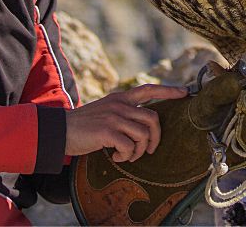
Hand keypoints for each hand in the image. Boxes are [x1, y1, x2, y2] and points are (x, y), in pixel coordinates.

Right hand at [65, 84, 187, 162]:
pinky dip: (126, 156)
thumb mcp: (106, 110)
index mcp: (120, 98)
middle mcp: (119, 104)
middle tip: (149, 150)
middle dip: (155, 138)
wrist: (60, 131)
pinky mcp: (107, 131)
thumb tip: (144, 125)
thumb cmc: (85, 126)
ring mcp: (114, 116)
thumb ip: (123, 112)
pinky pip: (129, 146)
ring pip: (143, 134)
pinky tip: (116, 156)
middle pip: (153, 118)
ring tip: (127, 155)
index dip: (169, 90)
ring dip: (139, 151)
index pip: (149, 89)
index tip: (185, 93)